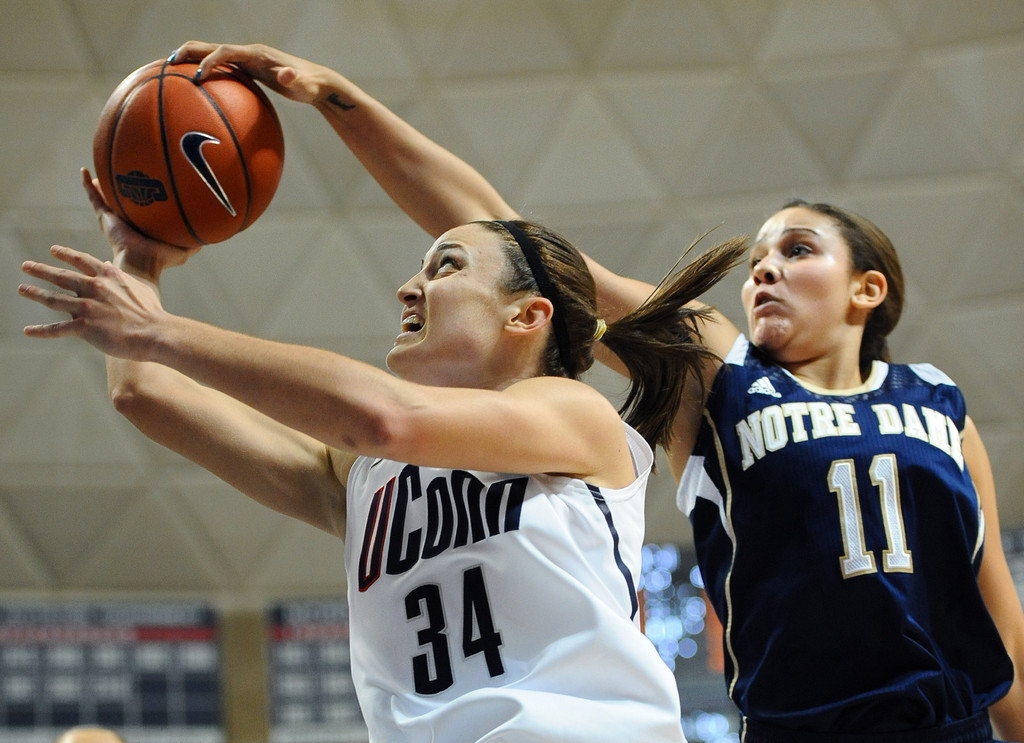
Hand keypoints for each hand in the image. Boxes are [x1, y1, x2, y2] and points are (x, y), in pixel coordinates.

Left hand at [19, 244, 166, 359]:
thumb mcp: (139, 287)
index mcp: (108, 276)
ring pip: (53, 299)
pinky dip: (41, 330)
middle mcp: (94, 287)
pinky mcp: (85, 327)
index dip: (65, 254)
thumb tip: (109, 265)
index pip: (81, 261)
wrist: (155, 332)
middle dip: (41, 270)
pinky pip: (57, 329)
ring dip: (35, 293)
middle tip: (26, 266)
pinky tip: (28, 331)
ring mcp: (87, 307)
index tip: (53, 250)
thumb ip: (121, 277)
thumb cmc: (151, 312)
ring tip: (22, 289)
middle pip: (61, 277)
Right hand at [83, 168, 199, 280]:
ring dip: (103, 184)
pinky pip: (93, 196)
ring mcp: (113, 217)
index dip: (143, 200)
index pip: (141, 210)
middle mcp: (127, 220)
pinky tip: (84, 170)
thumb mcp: (183, 250)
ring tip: (101, 170)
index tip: (145, 187)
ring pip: (106, 196)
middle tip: (123, 174)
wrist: (142, 262)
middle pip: (123, 201)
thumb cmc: (161, 259)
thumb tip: (209, 237)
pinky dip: (87, 184)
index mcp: (143, 226)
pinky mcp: (103, 216)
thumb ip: (194, 242)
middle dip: (123, 190)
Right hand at [169, 41, 329, 104]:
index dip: (209, 61)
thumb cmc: (309, 84)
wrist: (315, 81)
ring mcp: (246, 60)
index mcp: (256, 53)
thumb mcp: (302, 83)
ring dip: (191, 60)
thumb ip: (293, 78)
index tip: (196, 76)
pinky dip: (204, 71)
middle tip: (167, 64)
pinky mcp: (247, 69)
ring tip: (169, 71)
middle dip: (189, 53)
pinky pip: (220, 67)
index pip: (225, 52)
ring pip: (212, 55)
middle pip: (211, 47)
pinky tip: (193, 86)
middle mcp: (248, 53)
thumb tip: (287, 75)